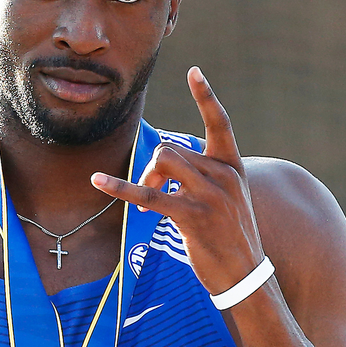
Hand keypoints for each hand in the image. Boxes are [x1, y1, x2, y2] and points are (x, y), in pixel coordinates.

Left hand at [91, 68, 265, 298]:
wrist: (246, 275)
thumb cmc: (232, 238)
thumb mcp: (228, 199)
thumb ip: (205, 176)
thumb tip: (167, 163)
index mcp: (233, 167)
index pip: (221, 123)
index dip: (206, 97)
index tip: (194, 71)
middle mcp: (224, 176)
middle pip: (173, 148)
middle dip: (155, 166)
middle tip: (155, 189)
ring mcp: (210, 195)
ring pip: (163, 161)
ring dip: (148, 176)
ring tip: (153, 199)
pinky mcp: (192, 216)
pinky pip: (148, 195)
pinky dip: (121, 189)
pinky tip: (99, 183)